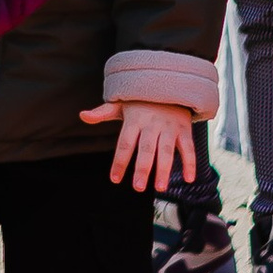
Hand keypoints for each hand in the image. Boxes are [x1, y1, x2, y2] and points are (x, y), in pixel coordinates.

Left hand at [80, 97, 198, 193]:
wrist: (168, 83)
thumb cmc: (140, 101)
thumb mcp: (121, 104)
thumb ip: (102, 113)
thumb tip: (82, 116)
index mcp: (134, 120)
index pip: (124, 144)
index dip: (119, 162)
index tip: (115, 179)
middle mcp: (152, 125)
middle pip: (146, 149)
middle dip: (143, 169)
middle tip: (138, 188)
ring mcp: (169, 127)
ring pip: (167, 150)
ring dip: (164, 169)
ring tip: (160, 188)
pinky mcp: (184, 129)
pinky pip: (189, 147)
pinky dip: (190, 163)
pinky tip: (189, 179)